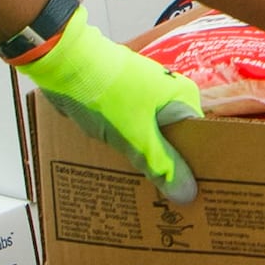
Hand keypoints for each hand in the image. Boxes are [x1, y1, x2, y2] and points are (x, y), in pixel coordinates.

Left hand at [25, 19, 201, 207]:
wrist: (65, 63)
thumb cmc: (106, 94)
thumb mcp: (136, 136)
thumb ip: (162, 166)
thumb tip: (189, 194)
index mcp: (182, 97)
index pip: (200, 139)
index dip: (197, 168)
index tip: (196, 195)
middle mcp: (168, 95)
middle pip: (175, 140)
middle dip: (169, 168)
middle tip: (167, 202)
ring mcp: (143, 97)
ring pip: (151, 138)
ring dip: (145, 161)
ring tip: (144, 193)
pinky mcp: (120, 102)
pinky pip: (131, 132)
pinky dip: (127, 149)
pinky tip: (121, 172)